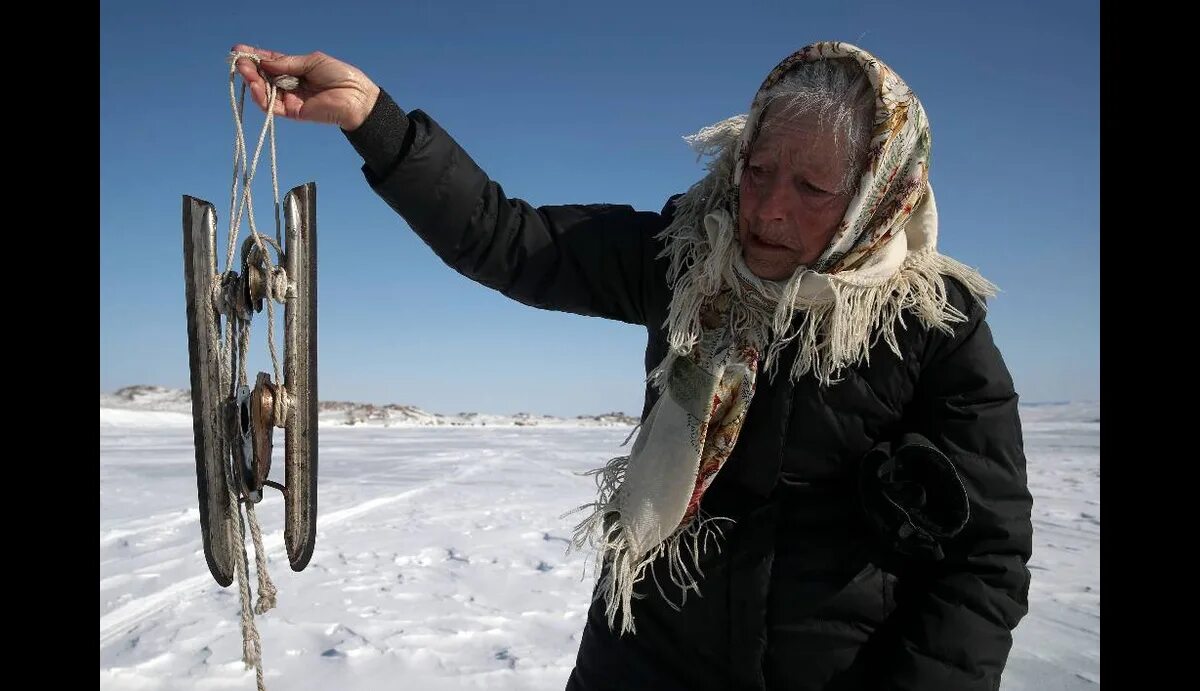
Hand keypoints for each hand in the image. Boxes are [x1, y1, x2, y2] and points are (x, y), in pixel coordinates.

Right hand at [230, 44, 380, 130]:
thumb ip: (287, 63)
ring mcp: (291, 99)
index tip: (239, 49)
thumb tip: (264, 61)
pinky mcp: (293, 112)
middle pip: (264, 77)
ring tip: (245, 72)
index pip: (271, 62)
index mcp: (295, 69)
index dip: (255, 56)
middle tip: (239, 62)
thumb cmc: (340, 75)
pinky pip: (272, 106)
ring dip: (253, 81)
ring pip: (265, 91)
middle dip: (250, 68)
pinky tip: (256, 86)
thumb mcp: (311, 61)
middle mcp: (290, 84)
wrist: (356, 97)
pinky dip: (262, 97)